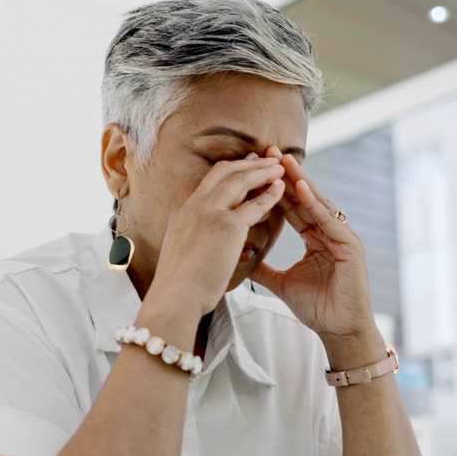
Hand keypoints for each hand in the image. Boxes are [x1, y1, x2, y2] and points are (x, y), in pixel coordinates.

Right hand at [150, 155, 285, 315]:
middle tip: (266, 158)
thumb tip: (199, 245)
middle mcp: (194, 206)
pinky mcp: (227, 226)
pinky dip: (270, 194)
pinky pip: (254, 204)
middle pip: (223, 172)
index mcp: (183, 212)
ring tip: (279, 167)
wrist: (175, 296)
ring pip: (239, 180)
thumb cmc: (179, 286)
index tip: (244, 165)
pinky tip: (281, 189)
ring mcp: (210, 212)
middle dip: (248, 163)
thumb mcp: (181, 252)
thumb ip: (192, 240)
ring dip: (261, 171)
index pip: (208, 182)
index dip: (229, 171)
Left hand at [250, 147, 375, 341]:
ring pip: (318, 203)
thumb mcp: (282, 283)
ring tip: (283, 161)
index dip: (275, 187)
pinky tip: (301, 189)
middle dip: (287, 175)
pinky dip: (315, 205)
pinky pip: (330, 221)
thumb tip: (242, 258)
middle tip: (269, 150)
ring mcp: (342, 236)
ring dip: (300, 181)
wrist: (339, 331)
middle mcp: (330, 231)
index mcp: (316, 237)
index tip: (256, 168)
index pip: (293, 206)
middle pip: (305, 198)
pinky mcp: (350, 246)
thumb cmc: (318, 308)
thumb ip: (264, 269)